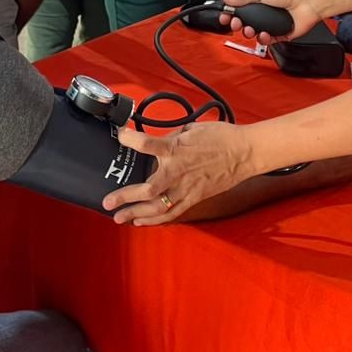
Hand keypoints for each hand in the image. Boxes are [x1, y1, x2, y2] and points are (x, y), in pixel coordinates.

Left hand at [103, 122, 255, 225]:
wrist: (244, 153)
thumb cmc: (220, 137)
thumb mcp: (191, 129)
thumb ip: (170, 138)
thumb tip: (157, 143)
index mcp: (176, 149)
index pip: (147, 144)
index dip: (130, 139)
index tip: (119, 135)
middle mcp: (178, 172)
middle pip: (148, 189)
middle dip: (126, 197)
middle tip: (108, 202)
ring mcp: (186, 188)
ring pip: (158, 207)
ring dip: (136, 214)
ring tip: (119, 218)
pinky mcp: (195, 198)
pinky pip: (173, 213)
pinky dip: (156, 220)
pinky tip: (141, 222)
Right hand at [220, 0, 327, 43]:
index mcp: (259, 0)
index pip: (241, 9)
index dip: (232, 13)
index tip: (225, 16)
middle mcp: (265, 12)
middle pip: (246, 22)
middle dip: (238, 24)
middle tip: (235, 24)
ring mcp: (273, 23)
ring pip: (256, 33)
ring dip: (250, 32)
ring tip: (250, 30)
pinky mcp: (281, 33)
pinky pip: (269, 40)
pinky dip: (264, 39)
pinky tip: (264, 34)